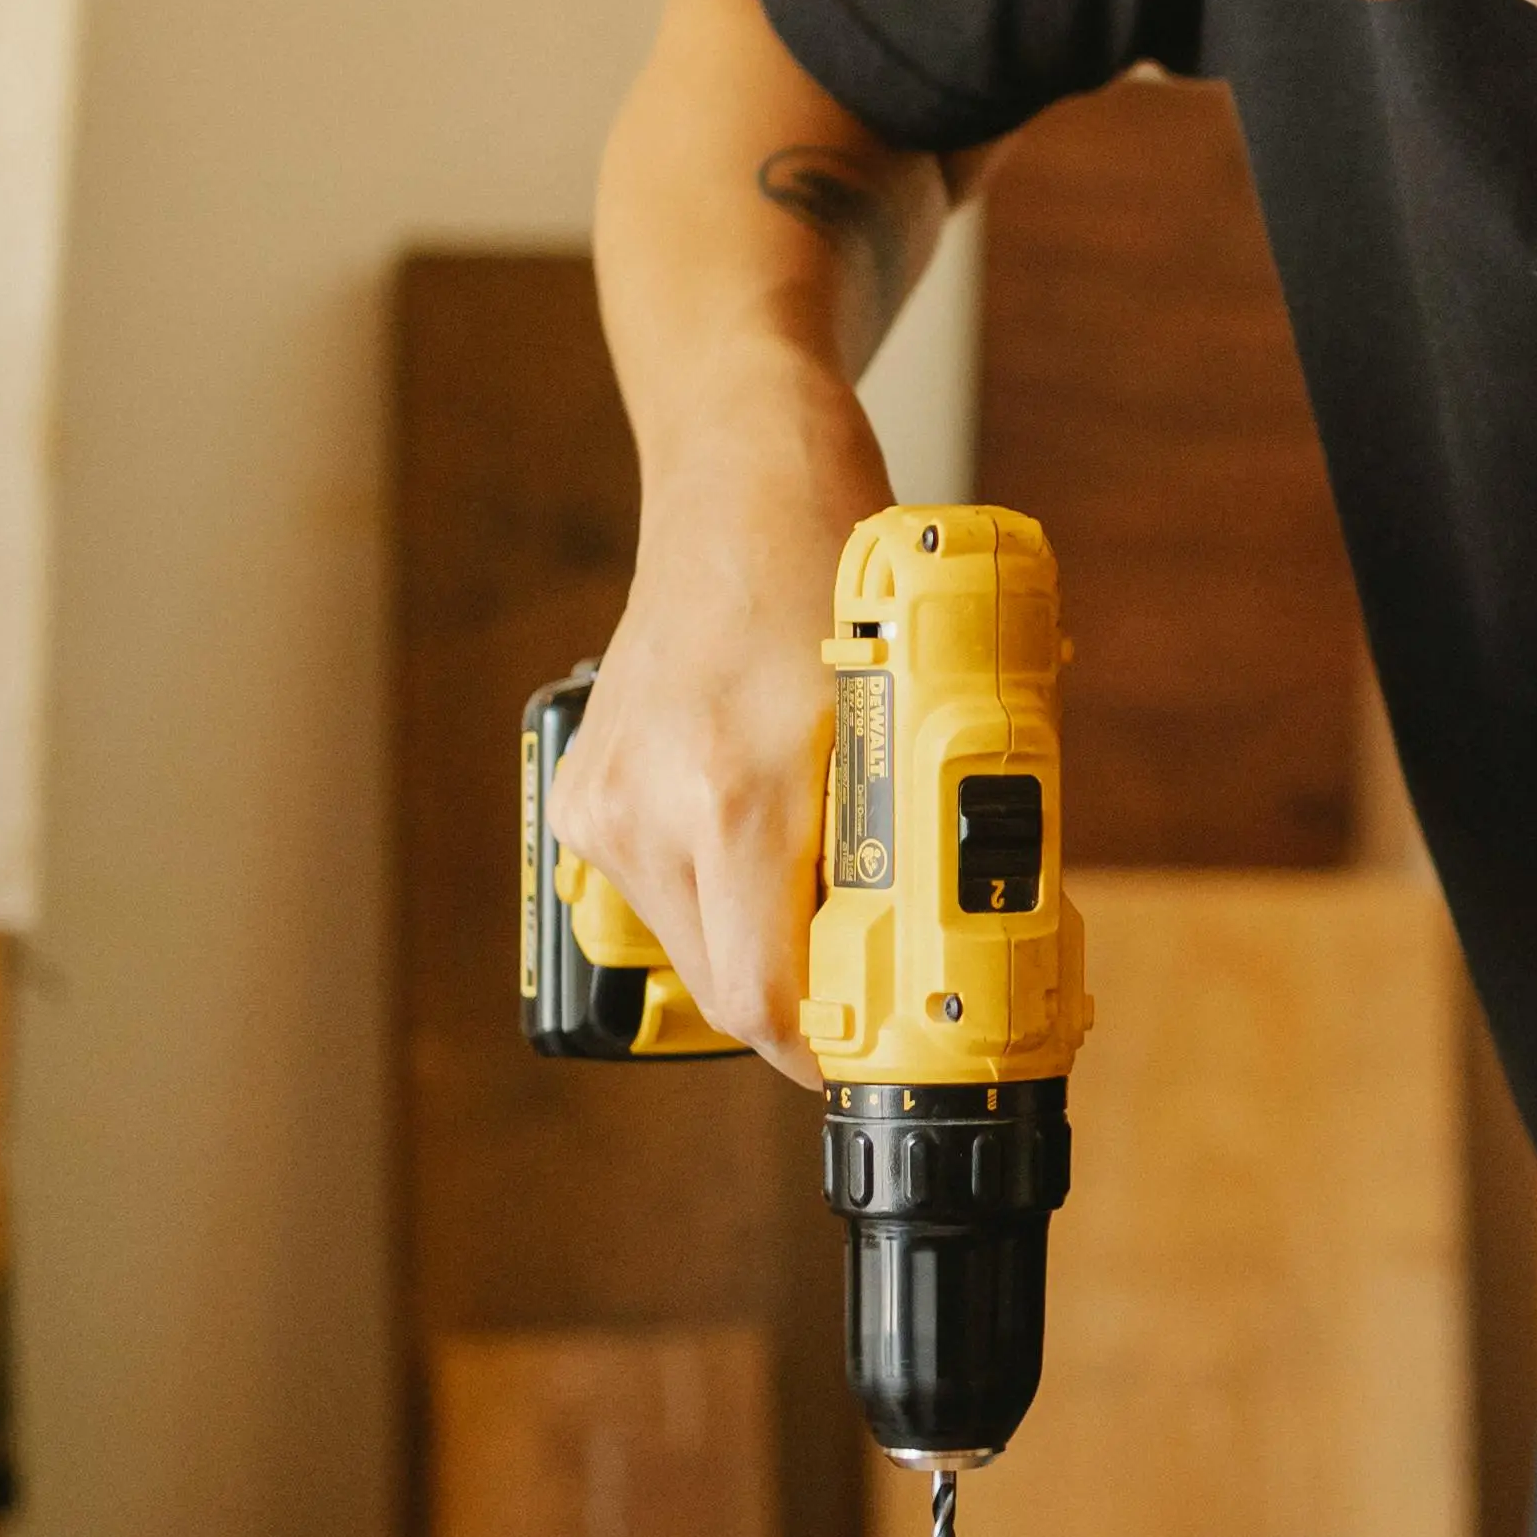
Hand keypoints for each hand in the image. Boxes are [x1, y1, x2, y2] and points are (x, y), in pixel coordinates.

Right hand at [545, 359, 884, 1081]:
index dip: (827, 1046)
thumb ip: (918, 832)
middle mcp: (646, 811)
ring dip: (764, 937)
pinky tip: (766, 836)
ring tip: (827, 876)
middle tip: (880, 970)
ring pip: (692, 942)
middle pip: (727, 985)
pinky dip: (721, 889)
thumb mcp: (908, 712)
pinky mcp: (583, 796)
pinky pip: (661, 889)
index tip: (880, 1048)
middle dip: (807, 992)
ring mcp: (602, 805)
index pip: (762, 998)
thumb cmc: (835, 578)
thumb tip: (954, 948)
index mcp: (732, 797)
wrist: (737, 487)